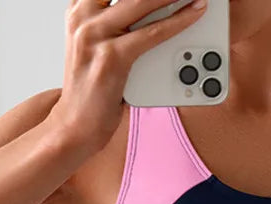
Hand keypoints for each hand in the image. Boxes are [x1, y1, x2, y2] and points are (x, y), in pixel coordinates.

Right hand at [48, 0, 206, 152]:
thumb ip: (112, 24)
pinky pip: (153, 33)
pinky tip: (194, 13)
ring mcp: (95, 35)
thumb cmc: (90, 88)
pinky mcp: (112, 57)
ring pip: (141, 1)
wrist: (75, 123)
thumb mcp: (93, 46)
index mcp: (78, 10)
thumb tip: (154, 13)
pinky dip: (178, 21)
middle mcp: (83, 17)